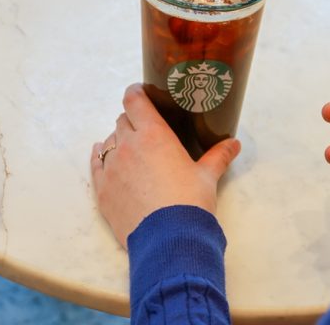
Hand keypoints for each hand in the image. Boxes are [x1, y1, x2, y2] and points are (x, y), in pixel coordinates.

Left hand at [91, 84, 240, 247]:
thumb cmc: (190, 201)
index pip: (134, 101)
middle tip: (145, 125)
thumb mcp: (208, 176)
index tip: (140, 91)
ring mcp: (111, 168)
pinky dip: (100, 156)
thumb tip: (234, 143)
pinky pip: (96, 164)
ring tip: (132, 148)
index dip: (136, 92)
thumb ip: (219, 155)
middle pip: (122, 120)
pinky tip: (103, 154)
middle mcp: (128, 146)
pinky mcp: (102, 189)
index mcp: (154, 135)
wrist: (169, 237)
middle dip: (132, 119)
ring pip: (108, 142)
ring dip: (118, 140)